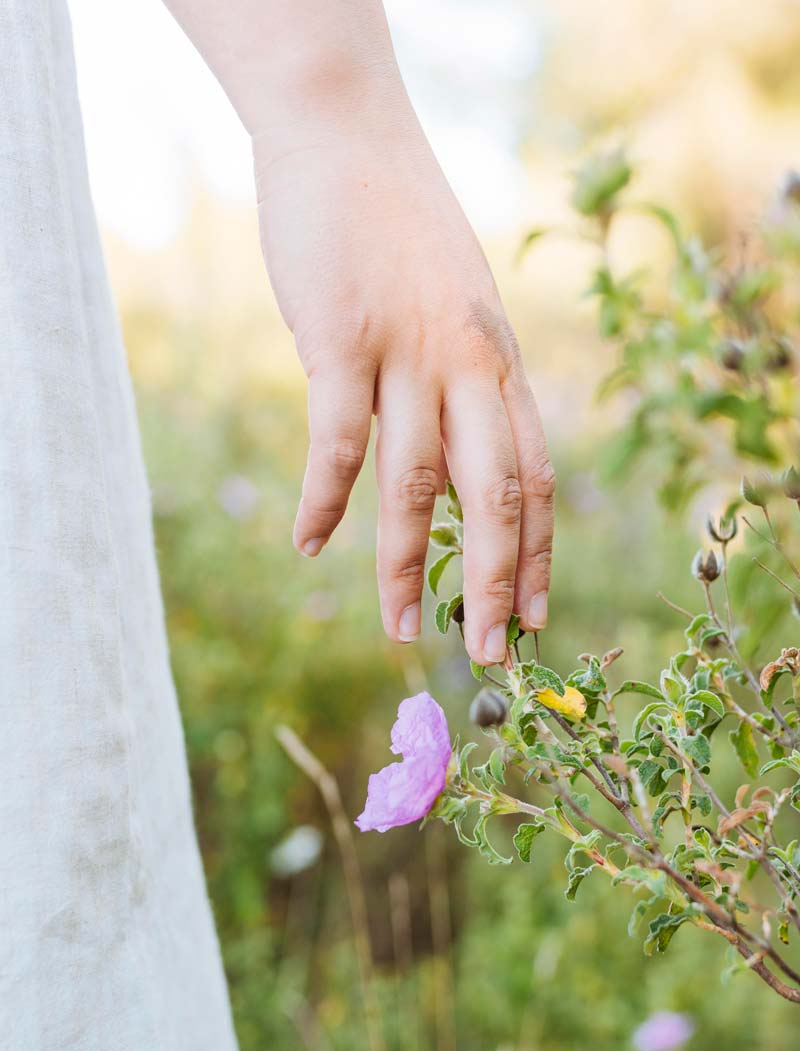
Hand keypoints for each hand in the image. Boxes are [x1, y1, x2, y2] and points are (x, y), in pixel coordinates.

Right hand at [253, 74, 554, 664]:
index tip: (537, 615)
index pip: (535, 475)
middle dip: (499, 582)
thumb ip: (459, 383)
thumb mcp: (453, 307)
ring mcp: (409, 351)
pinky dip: (323, 498)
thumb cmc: (396, 227)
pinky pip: (339, 439)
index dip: (538, 553)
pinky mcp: (343, 338)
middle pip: (497, 494)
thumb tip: (448, 466)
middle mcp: (470, 364)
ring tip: (398, 630)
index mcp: (499, 361)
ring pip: (419, 481)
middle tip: (489, 654)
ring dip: (408, 564)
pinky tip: (307, 544)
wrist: (345, 133)